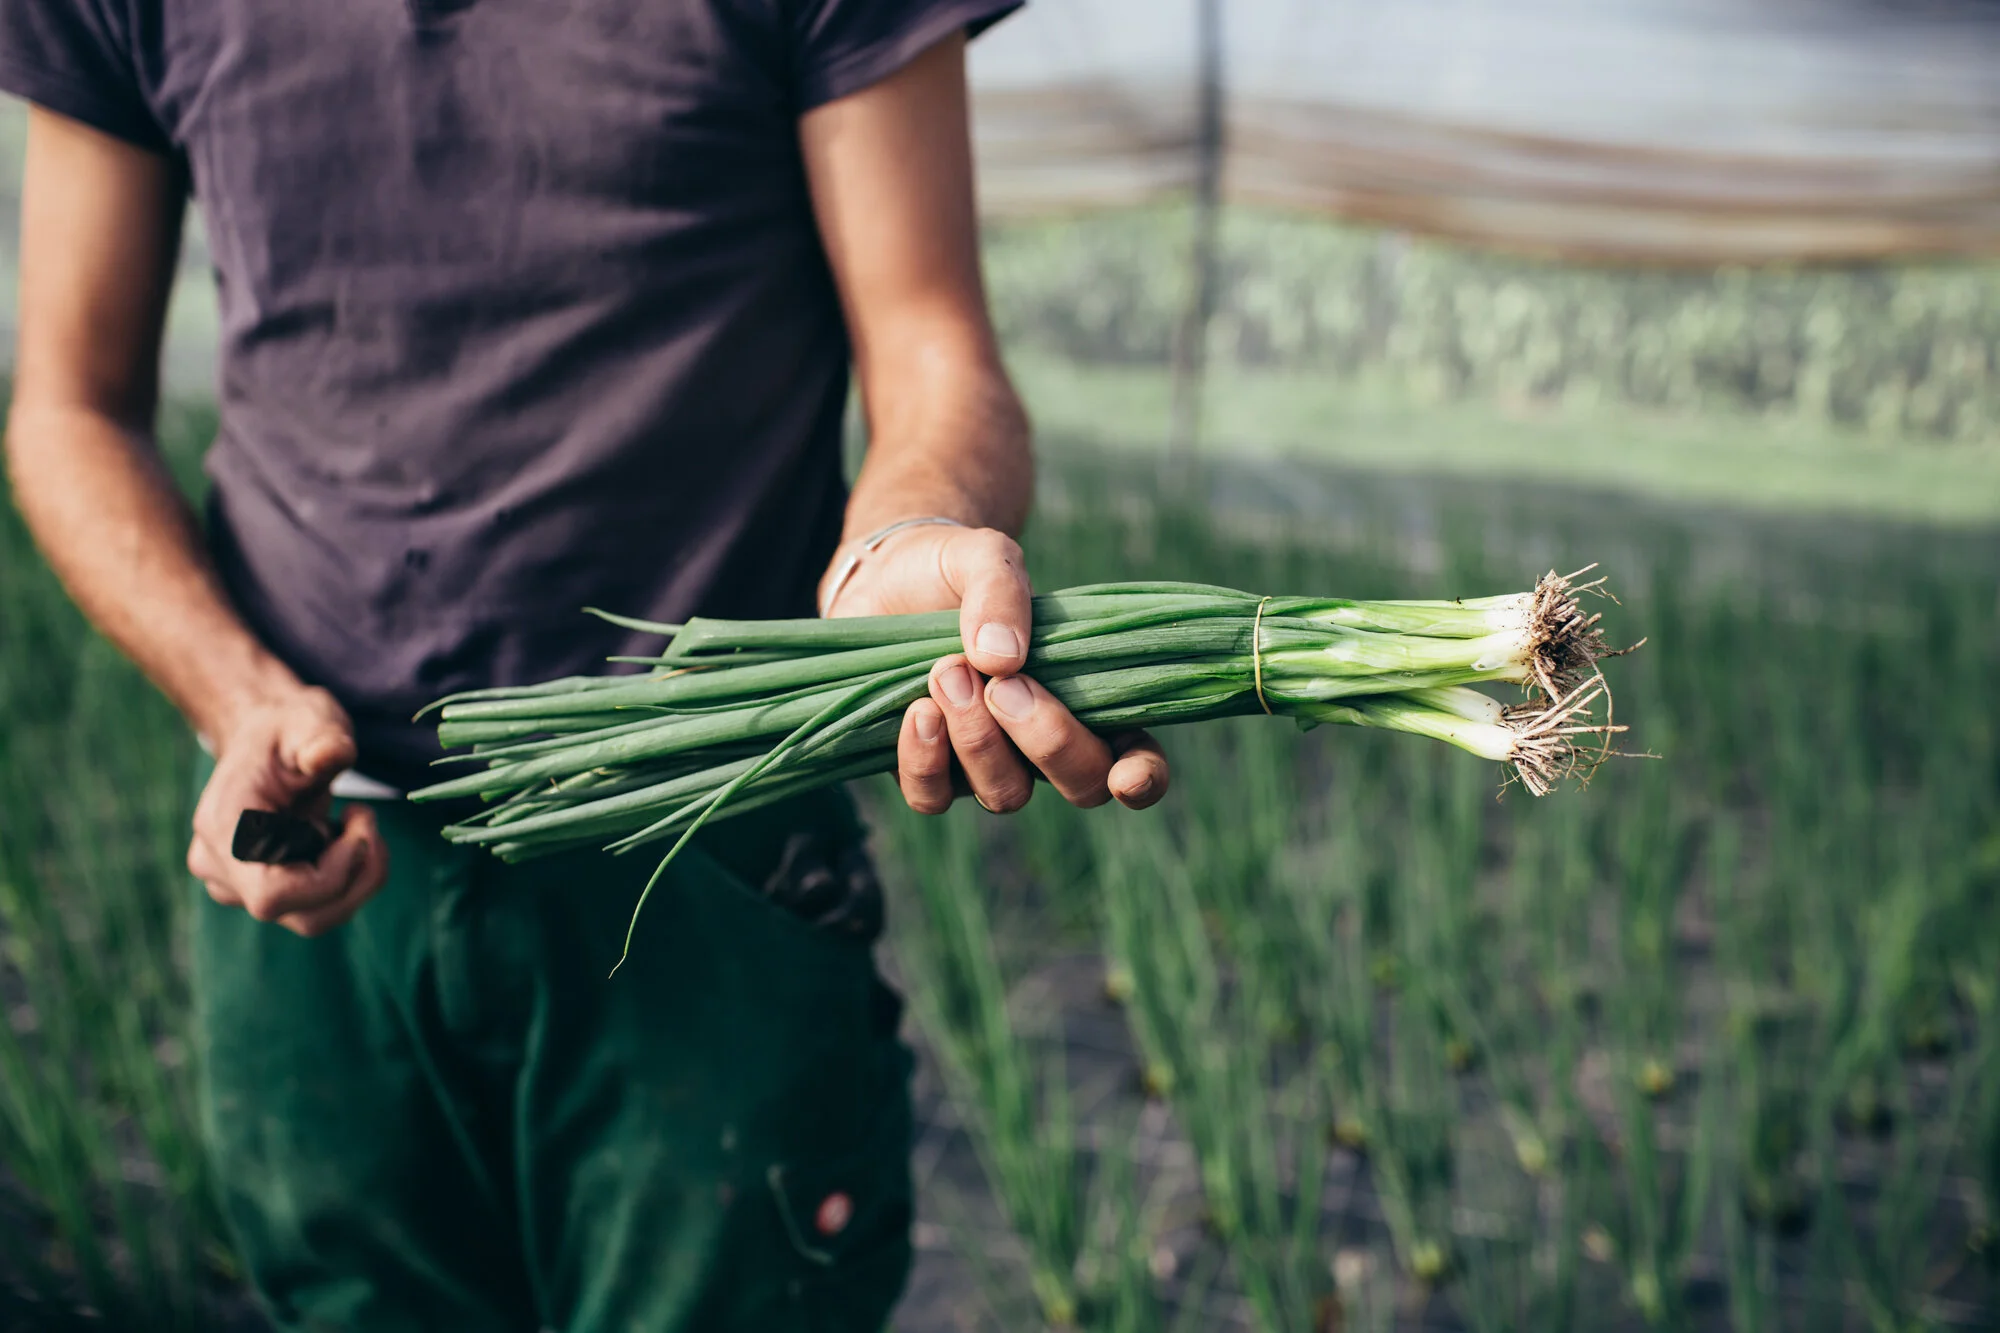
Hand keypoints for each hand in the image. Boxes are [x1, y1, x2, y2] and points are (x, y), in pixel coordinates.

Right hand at [187, 687, 389, 936]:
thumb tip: (329, 755)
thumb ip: (321, 738)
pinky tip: (344, 836)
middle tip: (368, 816)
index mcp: (223, 827)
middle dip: (357, 874)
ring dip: (359, 878)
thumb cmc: (288, 729)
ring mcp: (237, 885)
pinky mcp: (263, 891)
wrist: (266, 739)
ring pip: (315, 919)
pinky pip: (317, 909)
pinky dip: (350, 878)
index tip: (358, 824)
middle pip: (303, 915)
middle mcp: (220, 866)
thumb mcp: (309, 720)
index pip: (272, 894)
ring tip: (358, 822)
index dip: (330, 875)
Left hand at [822, 524, 1169, 815]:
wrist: (885, 575)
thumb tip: (1002, 659)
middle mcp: (1043, 743)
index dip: (1142, 778)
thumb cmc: (955, 568)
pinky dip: (926, 761)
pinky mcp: (927, 769)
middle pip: (1080, 786)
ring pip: (1006, 795)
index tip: (1126, 778)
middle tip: (1002, 683)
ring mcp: (986, 764)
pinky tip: (918, 711)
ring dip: (979, 740)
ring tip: (947, 672)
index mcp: (1087, 696)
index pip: (1135, 757)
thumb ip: (1002, 591)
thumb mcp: (986, 557)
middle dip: (1049, 741)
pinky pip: (934, 797)